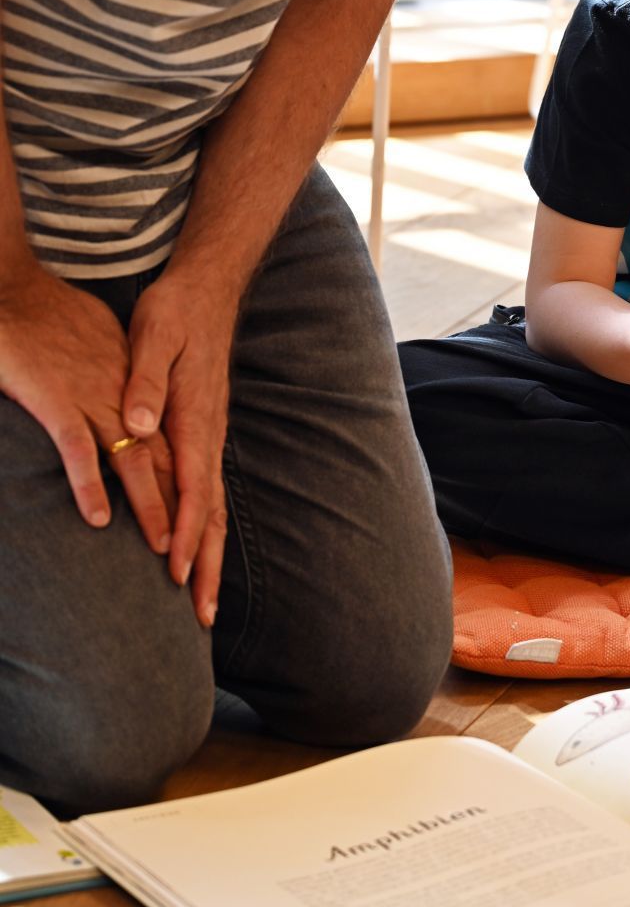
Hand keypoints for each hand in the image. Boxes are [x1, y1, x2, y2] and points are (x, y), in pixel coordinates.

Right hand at [0, 258, 175, 553]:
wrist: (17, 288)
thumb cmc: (62, 321)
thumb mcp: (112, 356)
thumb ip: (133, 392)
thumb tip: (145, 430)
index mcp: (145, 395)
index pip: (180, 455)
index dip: (194, 501)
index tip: (205, 547)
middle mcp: (128, 402)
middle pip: (167, 467)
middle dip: (185, 521)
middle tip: (196, 571)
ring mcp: (95, 400)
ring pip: (133, 462)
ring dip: (149, 507)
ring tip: (163, 551)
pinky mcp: (58, 399)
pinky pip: (78, 447)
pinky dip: (89, 481)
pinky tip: (98, 517)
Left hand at [122, 267, 235, 626]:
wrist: (207, 290)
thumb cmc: (175, 312)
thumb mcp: (153, 336)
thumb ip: (146, 381)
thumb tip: (138, 424)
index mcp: (193, 418)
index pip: (193, 488)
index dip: (186, 533)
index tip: (177, 573)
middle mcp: (207, 435)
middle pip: (212, 513)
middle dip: (208, 566)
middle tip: (203, 616)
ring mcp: (210, 437)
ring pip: (214, 508)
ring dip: (211, 557)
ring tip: (204, 602)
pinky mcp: (204, 434)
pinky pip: (208, 493)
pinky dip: (207, 530)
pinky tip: (201, 551)